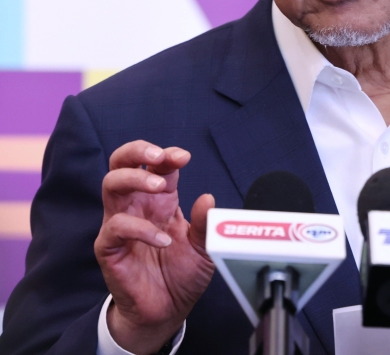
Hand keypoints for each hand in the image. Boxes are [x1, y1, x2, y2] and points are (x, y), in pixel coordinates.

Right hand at [95, 141, 215, 354]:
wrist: (167, 310)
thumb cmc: (182, 274)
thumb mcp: (204, 246)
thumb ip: (205, 222)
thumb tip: (207, 198)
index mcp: (160, 201)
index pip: (156, 165)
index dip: (166, 154)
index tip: (184, 156)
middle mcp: (136, 207)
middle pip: (121, 164)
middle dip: (137, 152)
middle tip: (159, 156)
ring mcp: (120, 225)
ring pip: (111, 185)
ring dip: (136, 178)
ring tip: (161, 187)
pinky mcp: (109, 248)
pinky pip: (115, 228)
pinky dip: (140, 229)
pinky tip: (162, 240)